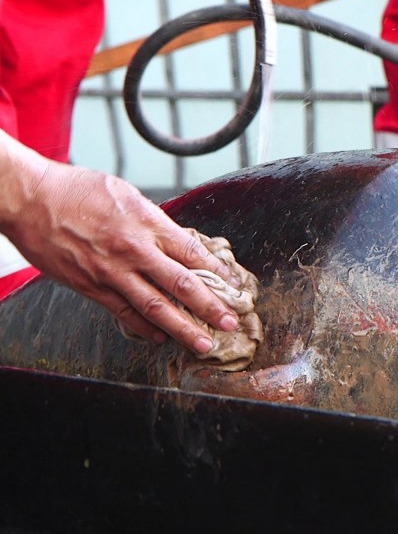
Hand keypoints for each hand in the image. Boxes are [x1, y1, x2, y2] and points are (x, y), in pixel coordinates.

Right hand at [0, 135, 239, 353]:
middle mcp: (133, 249)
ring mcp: (111, 271)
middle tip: (231, 323)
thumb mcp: (125, 194)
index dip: (216, 271)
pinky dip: (145, 328)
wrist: (29, 197)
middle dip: (210, 307)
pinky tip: (161, 338)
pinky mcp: (90, 286)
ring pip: (155, 306)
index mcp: (146, 222)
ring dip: (183, 328)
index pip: (192, 252)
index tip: (233, 285)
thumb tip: (176, 239)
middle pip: (181, 283)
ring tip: (204, 343)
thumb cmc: (76, 190)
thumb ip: (153, 220)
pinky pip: (123, 312)